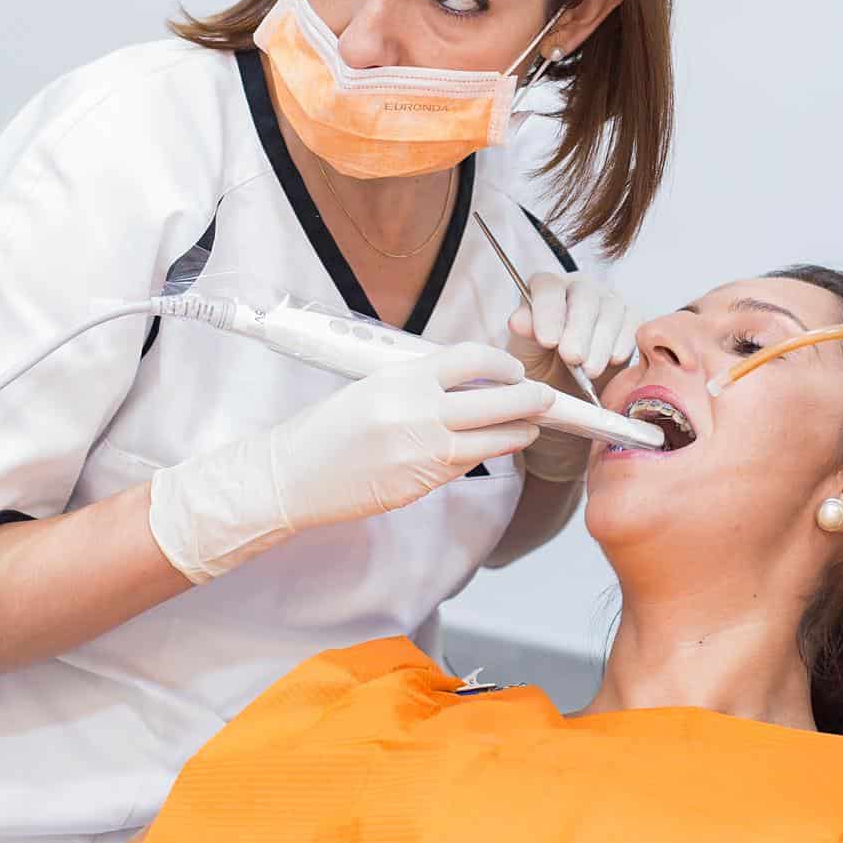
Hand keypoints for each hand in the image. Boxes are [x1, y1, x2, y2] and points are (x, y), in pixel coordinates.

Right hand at [149, 343, 550, 581]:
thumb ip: (419, 382)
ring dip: (520, 431)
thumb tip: (466, 378)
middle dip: (531, 399)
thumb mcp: (372, 386)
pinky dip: (489, 452)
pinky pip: (468, 463)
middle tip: (548, 397)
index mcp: (402, 378)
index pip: (471, 359)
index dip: (502, 362)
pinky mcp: (422, 483)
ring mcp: (423, 451)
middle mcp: (418, 412)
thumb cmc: (328, 428)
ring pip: (492, 437)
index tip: (513, 368)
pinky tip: (500, 446)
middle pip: (497, 400)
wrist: (294, 475)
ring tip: (534, 425)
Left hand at [506, 271, 638, 387]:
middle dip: (578, 329)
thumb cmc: (543, 365)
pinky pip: (633, 323)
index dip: (548, 312)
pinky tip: (612, 360)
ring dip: (600, 342)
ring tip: (589, 370)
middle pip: (584, 295)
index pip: (548, 287)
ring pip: (611, 310)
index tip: (547, 341)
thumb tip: (519, 320)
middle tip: (572, 357)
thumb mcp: (524, 353)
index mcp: (547, 288)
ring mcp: (607, 300)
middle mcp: (579, 287)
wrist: (568, 388)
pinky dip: (623, 343)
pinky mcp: (630, 318)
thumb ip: (523, 334)